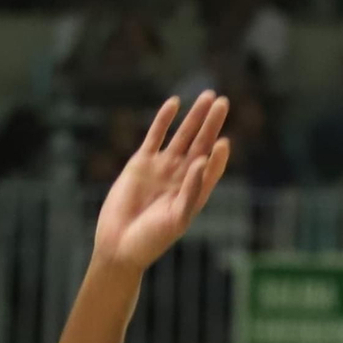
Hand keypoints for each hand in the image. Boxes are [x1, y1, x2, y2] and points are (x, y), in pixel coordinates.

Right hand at [93, 93, 230, 273]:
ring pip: (182, 136)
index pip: (212, 167)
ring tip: (208, 96)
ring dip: (195, 117)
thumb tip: (202, 160)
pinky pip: (155, 136)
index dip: (219, 155)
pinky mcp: (140, 163)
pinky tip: (174, 103)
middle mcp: (181, 177)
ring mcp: (161, 168)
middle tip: (223, 102)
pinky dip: (164, 120)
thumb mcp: (176, 218)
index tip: (224, 141)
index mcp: (193, 193)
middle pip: (201, 144)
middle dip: (212, 124)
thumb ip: (191, 190)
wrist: (118, 246)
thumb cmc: (151, 240)